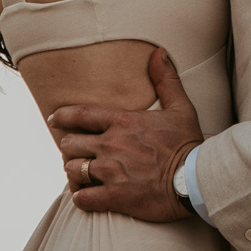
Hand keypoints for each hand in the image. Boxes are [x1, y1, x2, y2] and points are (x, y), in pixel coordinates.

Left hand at [51, 48, 203, 221]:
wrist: (196, 180)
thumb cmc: (188, 144)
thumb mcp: (181, 107)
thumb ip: (165, 80)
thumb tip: (158, 53)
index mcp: (123, 121)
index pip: (81, 114)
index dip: (62, 116)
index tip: (54, 119)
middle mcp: (111, 145)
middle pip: (69, 145)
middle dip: (71, 149)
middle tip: (79, 153)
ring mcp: (111, 172)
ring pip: (72, 171)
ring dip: (76, 173)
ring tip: (84, 174)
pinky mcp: (114, 196)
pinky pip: (81, 198)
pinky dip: (82, 197)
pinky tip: (89, 195)